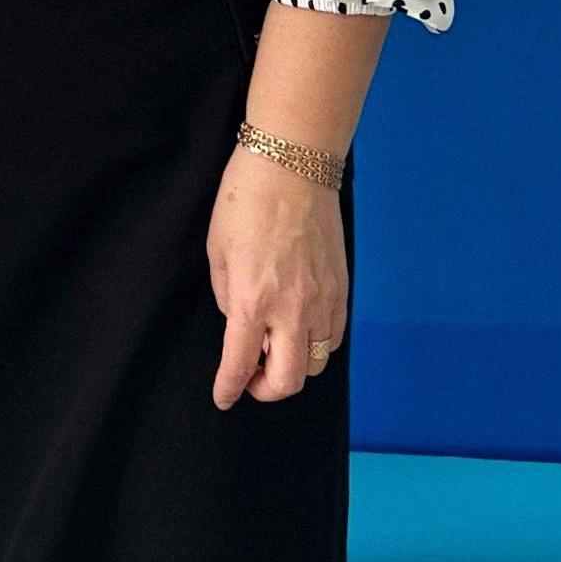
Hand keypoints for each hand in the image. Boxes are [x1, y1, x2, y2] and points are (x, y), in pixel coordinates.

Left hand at [206, 144, 346, 408]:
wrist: (293, 164)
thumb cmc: (245, 200)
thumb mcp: (218, 251)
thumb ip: (229, 297)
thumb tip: (242, 323)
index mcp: (253, 300)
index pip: (240, 364)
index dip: (229, 389)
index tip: (224, 397)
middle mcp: (292, 309)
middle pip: (289, 381)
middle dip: (266, 390)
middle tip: (252, 376)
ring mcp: (323, 300)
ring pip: (316, 363)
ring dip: (294, 365)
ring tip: (275, 345)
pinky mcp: (342, 288)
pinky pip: (334, 336)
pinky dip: (316, 343)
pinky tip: (299, 326)